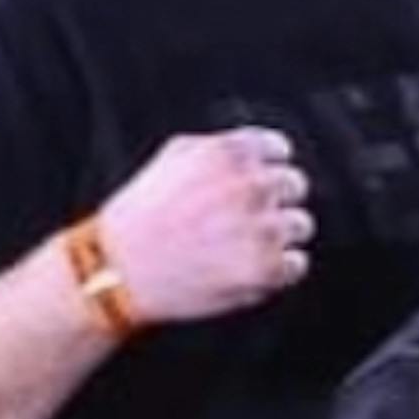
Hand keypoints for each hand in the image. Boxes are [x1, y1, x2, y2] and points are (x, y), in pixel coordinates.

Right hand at [93, 126, 313, 321]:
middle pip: (295, 186)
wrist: (117, 269)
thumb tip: (259, 150)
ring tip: (238, 244)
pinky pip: (297, 263)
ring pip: (300, 225)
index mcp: (230, 155)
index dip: (266, 168)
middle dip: (274, 200)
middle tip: (242, 218)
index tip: (252, 183)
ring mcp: (263, 228)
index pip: (279, 150)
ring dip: (277, 235)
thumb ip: (221, 149)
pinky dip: (277, 268)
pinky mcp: (267, 268)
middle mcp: (251, 187)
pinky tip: (242, 266)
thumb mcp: (173, 157)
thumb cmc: (140, 216)